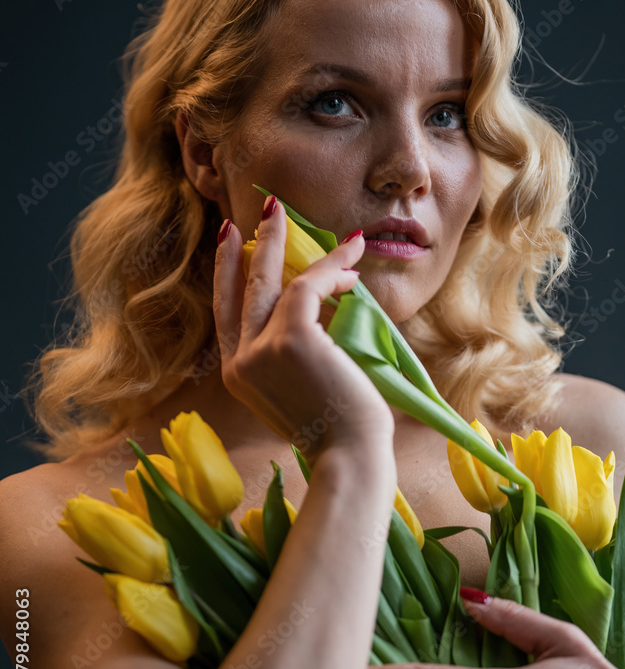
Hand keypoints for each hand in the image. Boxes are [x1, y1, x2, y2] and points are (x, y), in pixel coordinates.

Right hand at [213, 197, 394, 460]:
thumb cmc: (335, 433)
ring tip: (338, 236)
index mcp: (238, 375)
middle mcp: (240, 361)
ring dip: (304, 249)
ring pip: (275, 281)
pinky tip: (353, 267)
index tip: (234, 244)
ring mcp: (260, 350)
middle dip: (257, 244)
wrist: (346, 458)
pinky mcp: (289, 339)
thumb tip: (313, 315)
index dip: (228, 274)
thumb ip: (291, 357)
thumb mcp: (299, 393)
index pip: (227, 313)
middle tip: (266, 210)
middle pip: (242, 287)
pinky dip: (333, 272)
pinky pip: (309, 287)